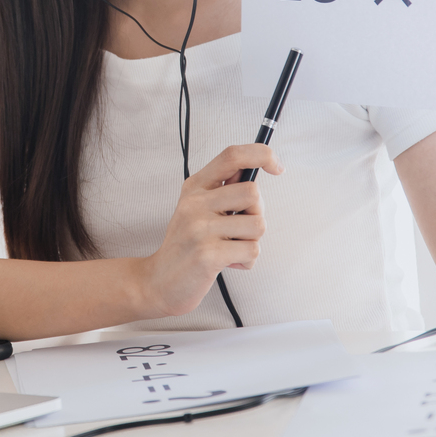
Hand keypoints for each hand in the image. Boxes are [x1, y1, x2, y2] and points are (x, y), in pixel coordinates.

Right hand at [138, 144, 280, 317]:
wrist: (159, 281)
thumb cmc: (186, 245)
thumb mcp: (197, 208)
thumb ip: (223, 190)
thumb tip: (258, 168)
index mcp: (195, 186)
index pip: (233, 155)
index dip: (262, 154)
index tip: (277, 167)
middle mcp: (195, 203)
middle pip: (253, 192)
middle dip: (256, 214)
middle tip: (238, 229)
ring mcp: (200, 228)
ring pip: (258, 224)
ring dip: (251, 241)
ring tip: (230, 247)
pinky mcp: (208, 254)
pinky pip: (252, 250)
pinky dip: (246, 260)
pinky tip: (228, 262)